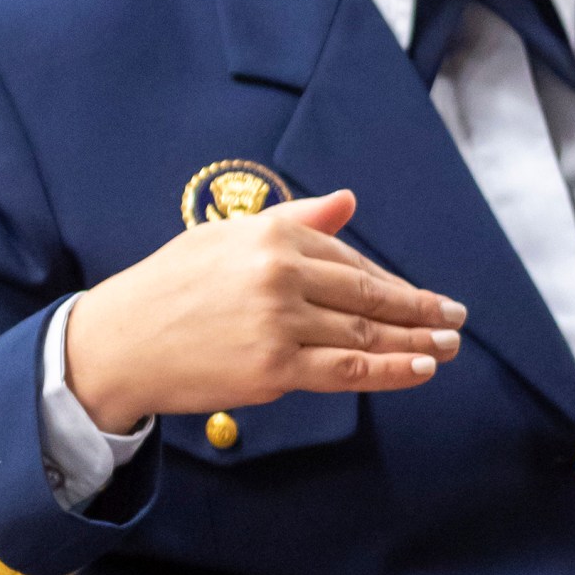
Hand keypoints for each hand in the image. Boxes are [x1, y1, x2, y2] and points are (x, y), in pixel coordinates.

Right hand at [65, 189, 465, 432]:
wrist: (118, 343)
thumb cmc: (169, 289)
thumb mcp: (226, 239)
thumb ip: (294, 220)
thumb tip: (348, 202)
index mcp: (272, 235)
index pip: (350, 261)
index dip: (392, 284)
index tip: (421, 296)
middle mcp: (281, 274)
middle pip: (368, 296)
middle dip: (420, 308)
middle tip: (456, 316)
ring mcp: (280, 323)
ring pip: (366, 335)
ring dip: (417, 341)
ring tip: (449, 345)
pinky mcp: (274, 369)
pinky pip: (349, 372)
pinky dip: (393, 370)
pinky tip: (422, 367)